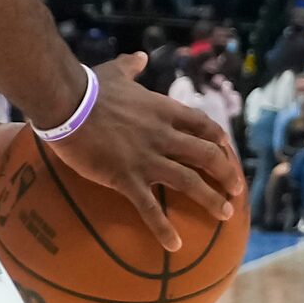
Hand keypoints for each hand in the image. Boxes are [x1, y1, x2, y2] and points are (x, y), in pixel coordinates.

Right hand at [51, 52, 242, 248]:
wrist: (67, 103)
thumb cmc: (88, 88)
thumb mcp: (115, 72)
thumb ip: (131, 66)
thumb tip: (139, 56)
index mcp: (163, 110)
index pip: (202, 125)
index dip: (218, 138)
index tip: (227, 149)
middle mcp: (163, 135)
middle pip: (206, 155)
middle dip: (225, 172)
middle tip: (236, 188)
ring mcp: (147, 158)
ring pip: (190, 182)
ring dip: (211, 199)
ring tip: (225, 214)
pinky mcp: (126, 178)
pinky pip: (150, 207)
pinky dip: (163, 228)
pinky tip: (175, 246)